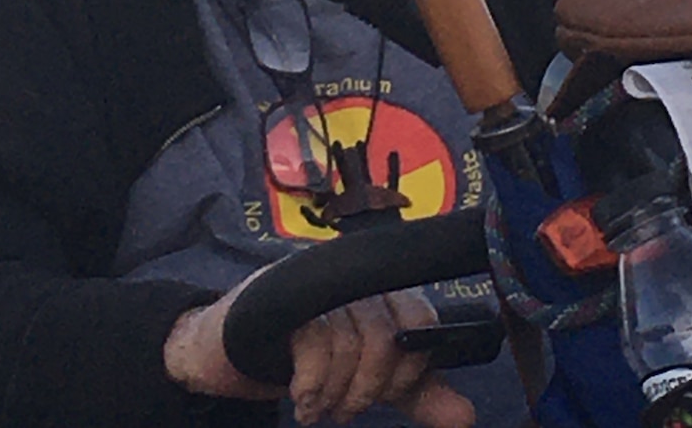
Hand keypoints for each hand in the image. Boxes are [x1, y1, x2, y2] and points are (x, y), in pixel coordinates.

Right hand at [164, 278, 474, 425]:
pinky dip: (313, 385)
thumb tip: (464, 416)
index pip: (420, 316)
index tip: (389, 393)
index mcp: (380, 290)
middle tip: (346, 407)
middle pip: (389, 333)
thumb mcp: (367, 380)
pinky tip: (303, 400)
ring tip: (320, 406)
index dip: (410, 365)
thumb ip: (414, 392)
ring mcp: (318, 282)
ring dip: (336, 393)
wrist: (227, 348)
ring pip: (354, 342)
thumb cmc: (302, 358)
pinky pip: (317, 343)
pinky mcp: (283, 293)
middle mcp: (353, 278)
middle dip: (370, 388)